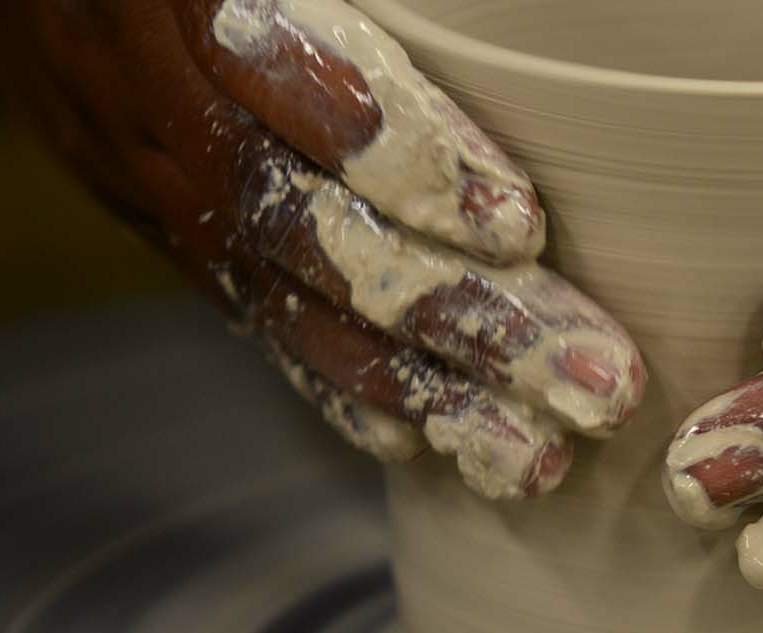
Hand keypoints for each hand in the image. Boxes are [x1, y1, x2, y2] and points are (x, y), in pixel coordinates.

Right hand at [0, 0, 643, 498]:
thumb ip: (340, 17)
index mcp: (199, 22)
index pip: (310, 105)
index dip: (414, 167)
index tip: (516, 227)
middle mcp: (179, 128)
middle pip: (334, 241)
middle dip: (473, 322)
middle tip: (592, 384)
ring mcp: (170, 198)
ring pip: (306, 311)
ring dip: (432, 391)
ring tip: (536, 458)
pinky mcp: (172, 241)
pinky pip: (259, 326)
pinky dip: (342, 391)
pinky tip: (422, 444)